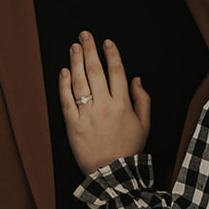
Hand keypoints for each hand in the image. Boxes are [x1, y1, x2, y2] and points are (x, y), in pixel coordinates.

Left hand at [59, 31, 150, 175]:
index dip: (111, 54)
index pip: (117, 72)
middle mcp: (105, 106)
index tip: (107, 42)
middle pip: (96, 71)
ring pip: (80, 82)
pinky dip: (64, 84)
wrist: (112, 174)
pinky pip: (67, 100)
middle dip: (90, 50)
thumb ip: (142, 100)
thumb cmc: (128, 149)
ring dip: (76, 62)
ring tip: (74, 47)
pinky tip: (64, 71)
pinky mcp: (73, 124)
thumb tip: (136, 79)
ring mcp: (87, 115)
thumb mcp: (144, 125)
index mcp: (123, 104)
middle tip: (85, 35)